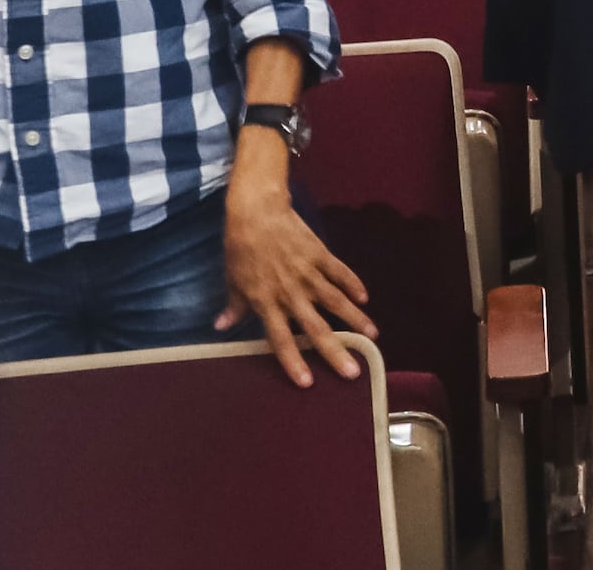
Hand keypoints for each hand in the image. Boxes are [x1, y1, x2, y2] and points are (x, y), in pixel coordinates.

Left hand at [216, 156, 379, 387]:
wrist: (256, 211)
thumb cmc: (240, 247)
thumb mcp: (233, 280)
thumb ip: (234, 307)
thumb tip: (220, 327)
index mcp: (266, 302)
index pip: (281, 339)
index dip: (293, 361)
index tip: (307, 382)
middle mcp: (291, 292)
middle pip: (316, 327)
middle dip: (335, 351)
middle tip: (352, 372)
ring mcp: (308, 273)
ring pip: (335, 301)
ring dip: (354, 319)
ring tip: (372, 336)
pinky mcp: (320, 254)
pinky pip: (340, 272)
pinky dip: (353, 284)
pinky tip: (365, 298)